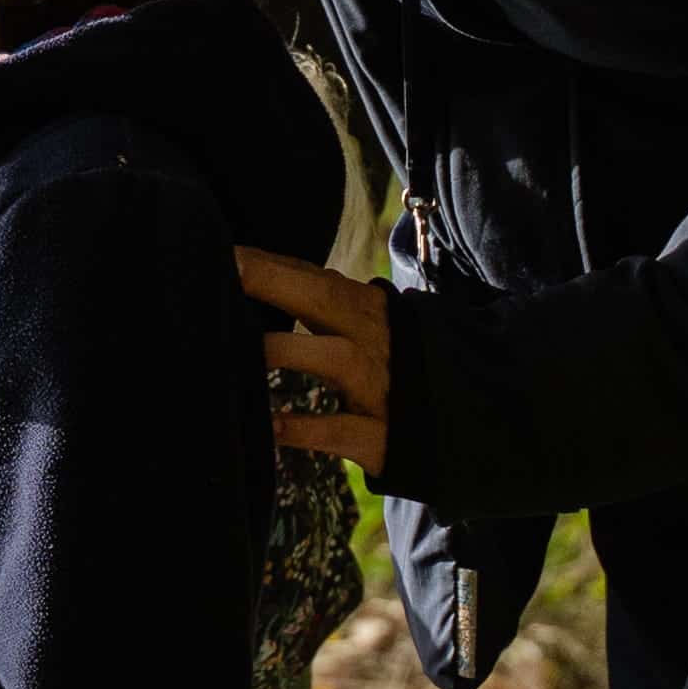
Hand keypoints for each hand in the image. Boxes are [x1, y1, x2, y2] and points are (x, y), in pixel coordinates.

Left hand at [238, 246, 388, 479]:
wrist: (462, 418)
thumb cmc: (393, 363)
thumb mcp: (366, 324)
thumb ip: (320, 297)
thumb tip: (252, 268)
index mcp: (367, 310)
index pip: (315, 277)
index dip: (270, 265)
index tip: (224, 253)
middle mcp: (375, 340)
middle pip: (327, 301)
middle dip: (276, 284)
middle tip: (227, 275)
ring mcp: (381, 387)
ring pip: (339, 360)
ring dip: (291, 351)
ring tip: (247, 352)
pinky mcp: (383, 435)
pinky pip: (345, 430)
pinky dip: (310, 428)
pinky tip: (275, 425)